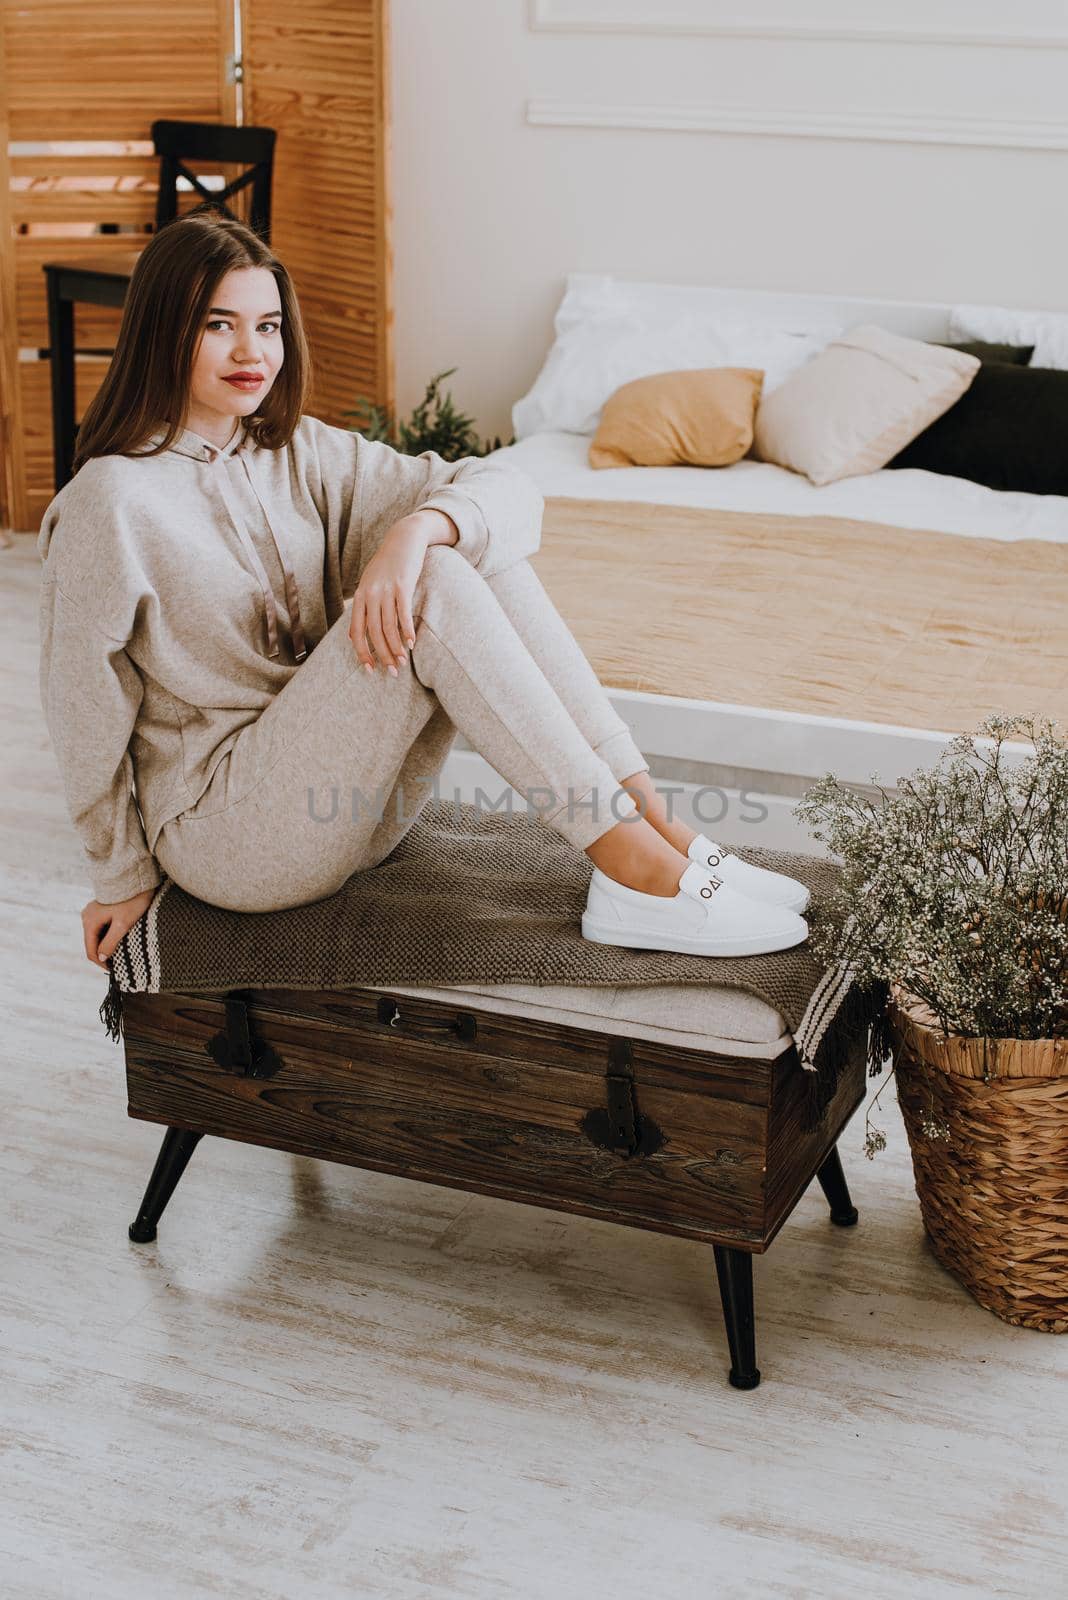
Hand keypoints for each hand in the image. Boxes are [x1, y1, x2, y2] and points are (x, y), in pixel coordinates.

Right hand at [83, 888, 155, 967]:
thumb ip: (110, 942)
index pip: (90, 950)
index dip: (101, 962)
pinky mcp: (100, 909)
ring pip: (97, 936)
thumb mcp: (123, 925)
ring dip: (106, 945)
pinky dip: (108, 936)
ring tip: (121, 952)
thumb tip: (101, 957)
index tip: (114, 969)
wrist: (136, 880)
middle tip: (119, 963)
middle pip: (92, 943)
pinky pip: (101, 927)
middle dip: (104, 954)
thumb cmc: (131, 901)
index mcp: (89, 921)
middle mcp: (87, 916)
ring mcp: (92, 912)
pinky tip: (119, 939)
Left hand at [348, 514, 428, 674]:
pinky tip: (412, 643)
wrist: (404, 538)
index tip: (370, 669)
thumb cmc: (388, 564)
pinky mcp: (403, 585)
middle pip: (374, 633)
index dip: (362, 653)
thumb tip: (354, 634)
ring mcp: (386, 590)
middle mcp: (370, 594)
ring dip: (396, 648)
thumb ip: (364, 606)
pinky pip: (404, 614)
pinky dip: (408, 631)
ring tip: (403, 662)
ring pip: (389, 627)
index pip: (356, 632)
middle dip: (382, 655)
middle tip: (392, 672)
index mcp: (360, 596)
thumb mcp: (370, 582)